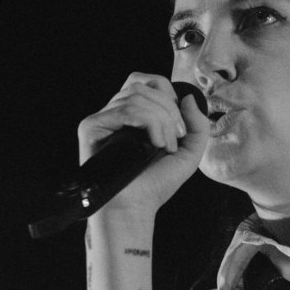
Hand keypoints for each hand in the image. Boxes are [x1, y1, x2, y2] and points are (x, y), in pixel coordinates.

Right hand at [76, 73, 210, 216]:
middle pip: (144, 84)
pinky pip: (125, 109)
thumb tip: (187, 97)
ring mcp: (103, 118)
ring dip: (160, 119)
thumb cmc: (156, 184)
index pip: (150, 81)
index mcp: (135, 113)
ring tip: (164, 146)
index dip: (170, 96)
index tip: (180, 128)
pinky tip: (154, 144)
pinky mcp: (91, 127)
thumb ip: (198, 125)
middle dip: (169, 109)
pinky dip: (147, 122)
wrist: (134, 208)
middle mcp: (117, 112)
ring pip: (136, 95)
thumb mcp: (189, 153)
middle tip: (176, 138)